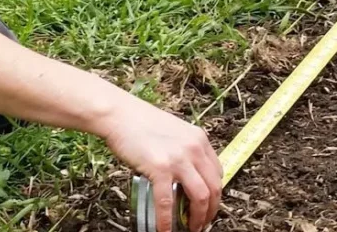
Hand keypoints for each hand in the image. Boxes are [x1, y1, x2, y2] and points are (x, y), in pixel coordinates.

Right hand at [95, 96, 221, 231]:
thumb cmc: (140, 122)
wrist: (119, 114)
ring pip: (200, 197)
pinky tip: (164, 229)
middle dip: (210, 210)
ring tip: (191, 228)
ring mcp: (179, 159)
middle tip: (202, 222)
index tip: (209, 204)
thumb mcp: (173, 132)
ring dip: (198, 218)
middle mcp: (194, 149)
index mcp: (199, 140)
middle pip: (214, 188)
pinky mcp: (160, 168)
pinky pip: (167, 202)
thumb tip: (185, 176)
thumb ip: (184, 151)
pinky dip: (167, 220)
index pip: (217, 173)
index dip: (215, 194)